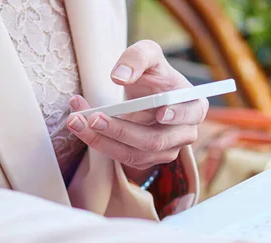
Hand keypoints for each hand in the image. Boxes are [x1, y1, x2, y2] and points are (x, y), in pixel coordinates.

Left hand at [66, 40, 207, 181]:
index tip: (161, 112)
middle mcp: (184, 134)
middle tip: (94, 117)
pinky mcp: (147, 161)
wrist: (144, 94)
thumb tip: (120, 76)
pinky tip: (80, 126)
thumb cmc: (152, 74)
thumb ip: (138, 57)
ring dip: (102, 139)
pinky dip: (99, 142)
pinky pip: (122, 158)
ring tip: (76, 120)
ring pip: (135, 154)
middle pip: (155, 140)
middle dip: (122, 130)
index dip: (178, 115)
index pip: (191, 114)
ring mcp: (166, 151)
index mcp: (194, 107)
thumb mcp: (148, 55)